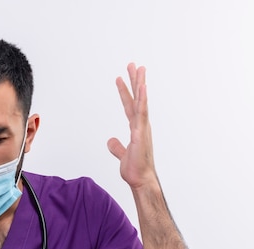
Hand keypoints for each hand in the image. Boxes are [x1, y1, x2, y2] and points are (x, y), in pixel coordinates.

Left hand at [107, 63, 158, 189]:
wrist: (140, 179)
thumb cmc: (135, 168)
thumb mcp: (122, 154)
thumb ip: (117, 146)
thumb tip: (110, 141)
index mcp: (136, 128)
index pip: (130, 105)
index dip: (125, 92)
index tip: (121, 78)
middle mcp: (141, 125)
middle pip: (137, 98)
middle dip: (135, 81)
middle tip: (133, 64)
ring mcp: (142, 127)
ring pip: (141, 101)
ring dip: (140, 84)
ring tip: (139, 69)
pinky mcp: (141, 133)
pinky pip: (142, 113)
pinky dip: (143, 100)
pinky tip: (142, 88)